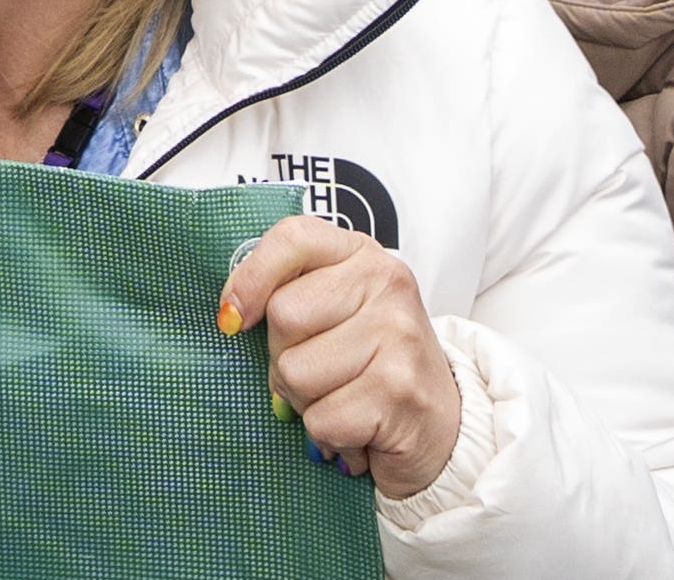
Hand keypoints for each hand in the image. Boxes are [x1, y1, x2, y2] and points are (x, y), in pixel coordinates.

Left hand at [222, 217, 462, 499]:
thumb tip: (230, 315)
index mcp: (363, 255)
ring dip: (304, 401)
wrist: (442, 427)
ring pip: (294, 372)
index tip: (235, 316)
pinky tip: (359, 428)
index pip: (292, 238)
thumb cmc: (370, 363)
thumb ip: (288, 292)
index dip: (251, 277)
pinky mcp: (401, 393)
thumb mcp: (334, 310)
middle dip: (282, 356)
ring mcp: (399, 338)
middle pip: (283, 316)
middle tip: (321, 371)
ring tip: (342, 399)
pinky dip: (328, 434)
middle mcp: (388, 286)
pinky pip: (320, 418)